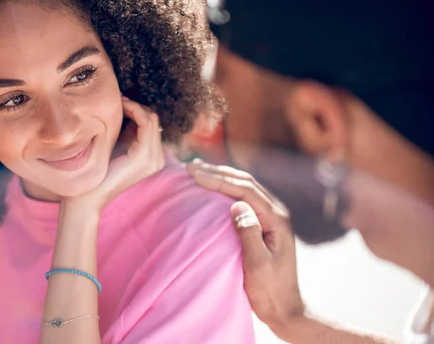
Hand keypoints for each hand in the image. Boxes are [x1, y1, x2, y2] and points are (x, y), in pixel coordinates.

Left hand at [65, 96, 163, 210]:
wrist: (87, 197)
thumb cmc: (95, 172)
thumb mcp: (115, 148)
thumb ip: (125, 133)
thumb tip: (126, 108)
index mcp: (151, 158)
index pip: (151, 124)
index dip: (137, 109)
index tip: (119, 102)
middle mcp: (157, 159)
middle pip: (153, 119)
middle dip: (137, 106)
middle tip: (118, 99)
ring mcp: (153, 159)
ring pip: (151, 119)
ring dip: (134, 106)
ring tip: (118, 102)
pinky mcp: (144, 157)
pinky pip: (145, 124)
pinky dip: (134, 111)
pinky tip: (120, 107)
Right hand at [186, 160, 305, 333]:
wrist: (284, 307)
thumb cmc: (270, 289)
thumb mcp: (258, 265)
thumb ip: (249, 234)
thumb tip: (237, 205)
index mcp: (276, 218)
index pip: (245, 190)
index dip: (219, 180)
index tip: (195, 175)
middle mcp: (276, 212)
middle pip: (245, 182)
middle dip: (217, 172)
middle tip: (191, 167)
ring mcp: (270, 216)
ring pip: (244, 187)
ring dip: (221, 177)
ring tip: (198, 171)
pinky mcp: (263, 222)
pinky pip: (243, 197)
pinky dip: (225, 189)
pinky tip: (212, 188)